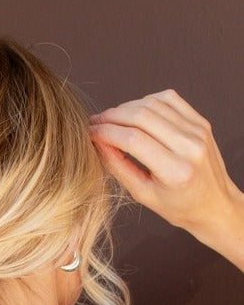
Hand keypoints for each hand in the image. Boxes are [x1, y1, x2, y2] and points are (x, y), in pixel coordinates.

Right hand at [87, 89, 243, 271]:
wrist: (215, 204)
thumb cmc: (179, 206)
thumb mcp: (143, 194)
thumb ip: (118, 166)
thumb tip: (97, 142)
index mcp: (175, 172)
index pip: (132, 140)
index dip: (105, 132)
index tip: (89, 133)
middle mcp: (189, 147)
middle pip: (141, 116)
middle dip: (112, 116)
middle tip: (95, 123)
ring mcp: (197, 131)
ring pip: (152, 103)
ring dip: (126, 107)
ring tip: (111, 119)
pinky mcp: (201, 122)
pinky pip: (168, 99)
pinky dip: (146, 101)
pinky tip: (134, 113)